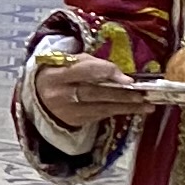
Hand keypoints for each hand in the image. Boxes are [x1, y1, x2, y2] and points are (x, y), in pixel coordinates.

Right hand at [30, 53, 148, 131]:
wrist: (38, 96)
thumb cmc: (60, 74)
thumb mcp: (69, 62)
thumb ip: (92, 65)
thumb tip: (121, 76)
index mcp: (57, 74)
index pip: (85, 71)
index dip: (107, 72)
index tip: (128, 78)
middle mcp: (59, 94)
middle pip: (94, 93)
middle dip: (121, 95)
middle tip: (142, 95)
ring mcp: (66, 111)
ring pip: (100, 109)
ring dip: (125, 107)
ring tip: (146, 106)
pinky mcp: (73, 122)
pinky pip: (98, 116)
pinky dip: (116, 111)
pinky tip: (131, 110)